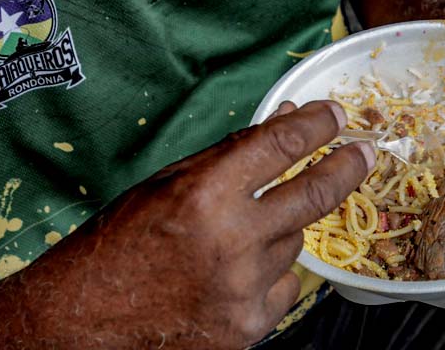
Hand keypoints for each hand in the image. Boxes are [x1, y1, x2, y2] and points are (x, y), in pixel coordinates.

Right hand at [19, 100, 374, 348]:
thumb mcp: (167, 184)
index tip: (334, 118)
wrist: (83, 322)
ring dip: (284, 226)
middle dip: (345, 168)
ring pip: (296, 241)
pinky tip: (243, 269)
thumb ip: (229, 157)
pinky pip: (286, 286)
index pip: (280, 145)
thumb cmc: (116, 246)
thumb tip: (280, 126)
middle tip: (361, 153)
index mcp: (204, 193)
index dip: (316, 126)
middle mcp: (232, 239)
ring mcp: (245, 288)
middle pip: (313, 194)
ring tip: (246, 230)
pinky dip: (274, 272)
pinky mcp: (249, 327)